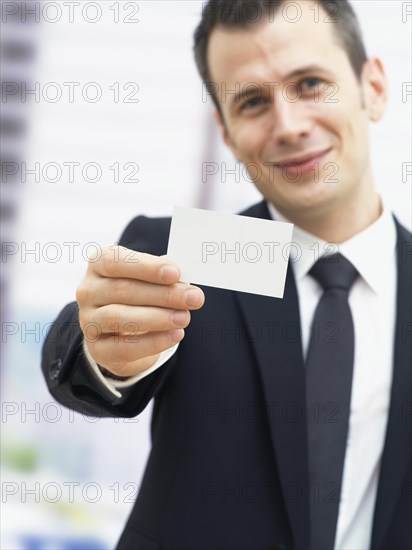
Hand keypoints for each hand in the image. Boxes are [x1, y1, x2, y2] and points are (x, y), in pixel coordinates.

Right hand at [76, 246, 204, 376]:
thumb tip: (184, 279)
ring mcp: (89, 321)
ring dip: (157, 318)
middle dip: (163, 294)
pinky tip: (175, 335)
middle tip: (193, 298)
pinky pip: (123, 348)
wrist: (124, 331)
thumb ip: (164, 275)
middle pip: (122, 290)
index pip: (115, 261)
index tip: (175, 273)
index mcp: (98, 264)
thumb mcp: (150, 278)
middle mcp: (88, 291)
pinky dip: (153, 342)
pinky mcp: (97, 349)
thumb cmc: (140, 294)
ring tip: (184, 317)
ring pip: (119, 317)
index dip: (146, 267)